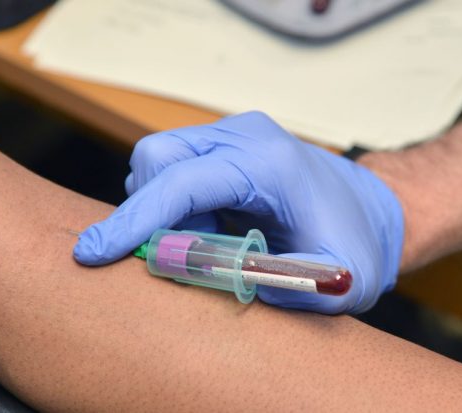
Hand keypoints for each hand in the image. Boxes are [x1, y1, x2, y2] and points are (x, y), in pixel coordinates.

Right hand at [73, 112, 403, 313]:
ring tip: (214, 239)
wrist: (368, 210)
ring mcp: (232, 135)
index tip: (94, 253)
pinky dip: (178, 204)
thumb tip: (218, 279)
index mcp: (268, 161)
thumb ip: (284, 285)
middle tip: (189, 251)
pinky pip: (175, 169)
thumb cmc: (355, 241)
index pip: (181, 182)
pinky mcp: (223, 145)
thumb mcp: (338, 278)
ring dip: (168, 211)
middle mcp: (243, 135)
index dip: (135, 220)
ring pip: (159, 162)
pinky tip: (214, 226)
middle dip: (151, 212)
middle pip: (158, 158)